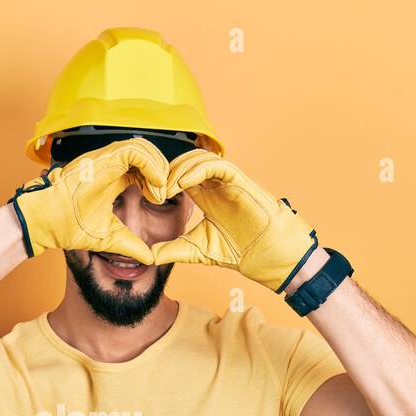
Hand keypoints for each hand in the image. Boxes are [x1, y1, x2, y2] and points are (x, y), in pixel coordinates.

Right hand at [8, 137, 168, 261]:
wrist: (45, 222)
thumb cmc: (66, 226)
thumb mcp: (109, 238)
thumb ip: (129, 245)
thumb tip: (148, 258)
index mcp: (112, 178)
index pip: (143, 169)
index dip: (157, 181)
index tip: (160, 200)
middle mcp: (110, 164)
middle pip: (147, 155)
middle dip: (161, 172)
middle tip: (164, 194)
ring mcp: (106, 159)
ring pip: (144, 147)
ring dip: (158, 168)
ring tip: (160, 192)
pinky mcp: (103, 159)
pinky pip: (136, 150)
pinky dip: (150, 165)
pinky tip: (154, 186)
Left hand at [150, 150, 317, 292]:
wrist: (266, 257)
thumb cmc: (238, 251)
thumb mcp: (197, 250)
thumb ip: (174, 250)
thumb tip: (148, 257)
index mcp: (204, 196)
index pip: (179, 176)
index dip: (162, 180)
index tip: (148, 195)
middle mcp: (215, 185)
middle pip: (186, 162)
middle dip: (167, 171)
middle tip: (153, 189)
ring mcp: (228, 182)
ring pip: (200, 158)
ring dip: (179, 169)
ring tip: (165, 188)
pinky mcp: (241, 182)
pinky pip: (218, 165)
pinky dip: (198, 170)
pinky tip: (183, 184)